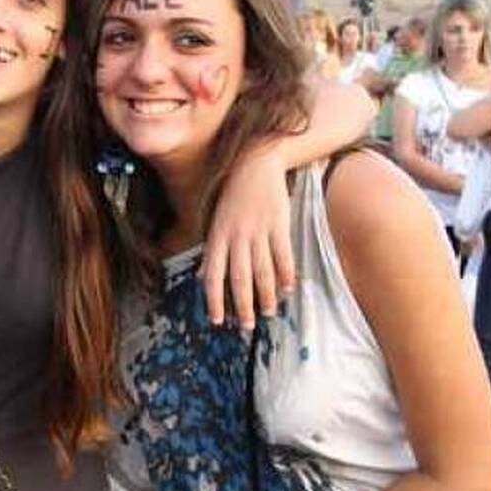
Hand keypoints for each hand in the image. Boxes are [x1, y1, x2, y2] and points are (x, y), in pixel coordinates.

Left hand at [201, 151, 294, 329]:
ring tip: (269, 311)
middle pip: (238, 279)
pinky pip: (282, 254)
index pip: (213, 276)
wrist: (255, 164)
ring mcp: (258, 230)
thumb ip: (212, 251)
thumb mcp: (215, 222)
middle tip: (247, 326)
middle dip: (243, 305)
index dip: (214, 301)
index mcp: (217, 238)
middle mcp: (235, 237)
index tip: (218, 321)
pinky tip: (287, 288)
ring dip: (266, 295)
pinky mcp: (278, 224)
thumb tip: (203, 277)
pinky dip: (285, 273)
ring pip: (262, 270)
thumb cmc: (232, 196)